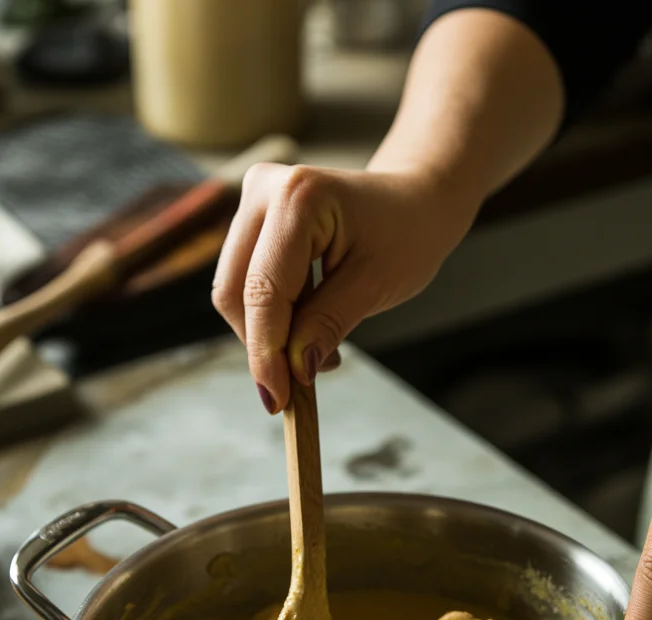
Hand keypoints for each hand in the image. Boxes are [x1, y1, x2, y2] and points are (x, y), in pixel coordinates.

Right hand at [212, 162, 475, 412]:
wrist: (416, 201)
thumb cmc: (408, 235)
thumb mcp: (376, 286)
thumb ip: (328, 324)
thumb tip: (294, 369)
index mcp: (299, 196)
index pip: (265, 289)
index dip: (266, 351)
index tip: (276, 400)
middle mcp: (265, 187)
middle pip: (237, 290)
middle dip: (263, 345)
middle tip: (302, 382)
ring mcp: (253, 197)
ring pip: (235, 290)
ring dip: (268, 333)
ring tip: (317, 348)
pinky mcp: (253, 217)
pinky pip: (246, 280)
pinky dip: (272, 315)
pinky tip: (307, 325)